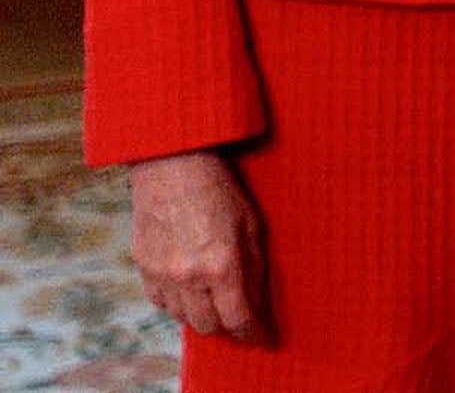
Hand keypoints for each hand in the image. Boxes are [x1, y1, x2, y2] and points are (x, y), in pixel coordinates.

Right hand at [128, 150, 268, 342]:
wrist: (171, 165)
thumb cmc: (218, 189)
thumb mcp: (251, 224)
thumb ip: (254, 267)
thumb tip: (258, 301)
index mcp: (222, 264)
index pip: (238, 318)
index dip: (253, 333)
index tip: (262, 337)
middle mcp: (189, 276)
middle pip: (209, 325)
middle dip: (228, 326)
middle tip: (240, 317)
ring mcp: (162, 274)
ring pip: (183, 318)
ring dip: (202, 315)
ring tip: (216, 300)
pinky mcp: (143, 267)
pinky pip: (160, 302)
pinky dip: (177, 303)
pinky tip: (189, 289)